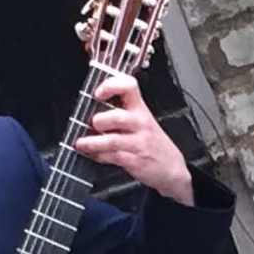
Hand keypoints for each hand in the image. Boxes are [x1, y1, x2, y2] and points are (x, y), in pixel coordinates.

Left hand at [70, 71, 193, 202]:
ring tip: (81, 143)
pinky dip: (99, 156)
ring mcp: (138, 143)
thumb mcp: (143, 121)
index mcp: (141, 109)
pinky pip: (113, 157)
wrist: (172, 167)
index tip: (98, 92)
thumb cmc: (153, 142)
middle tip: (92, 123)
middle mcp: (140, 124)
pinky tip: (92, 154)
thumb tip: (91, 109)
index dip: (111, 86)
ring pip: (112, 140)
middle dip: (100, 120)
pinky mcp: (135, 160)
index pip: (129, 87)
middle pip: (118, 117)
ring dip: (93, 142)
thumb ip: (121, 113)